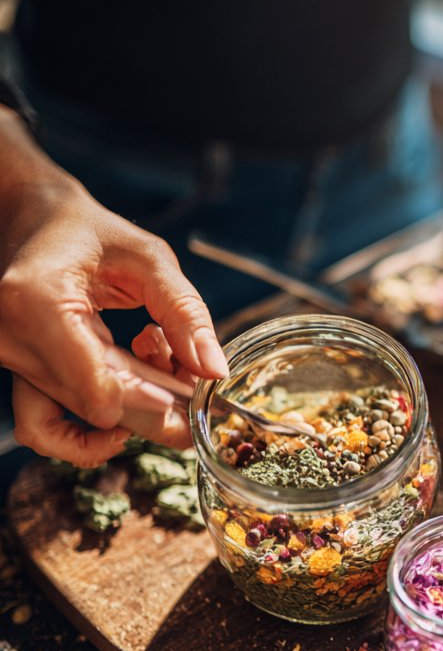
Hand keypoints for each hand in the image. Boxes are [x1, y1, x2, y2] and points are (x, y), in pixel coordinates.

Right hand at [0, 109, 226, 464]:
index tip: (189, 394)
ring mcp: (13, 361)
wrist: (33, 220)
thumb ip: (185, 313)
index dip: (149, 402)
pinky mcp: (20, 373)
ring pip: (77, 422)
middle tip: (192, 380)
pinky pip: (45, 427)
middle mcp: (15, 339)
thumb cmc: (89, 232)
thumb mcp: (149, 259)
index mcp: (40, 302)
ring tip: (158, 369)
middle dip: (155, 406)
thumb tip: (215, 370)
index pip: (95, 385)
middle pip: (94, 408)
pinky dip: (92, 430)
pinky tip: (131, 396)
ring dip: (132, 413)